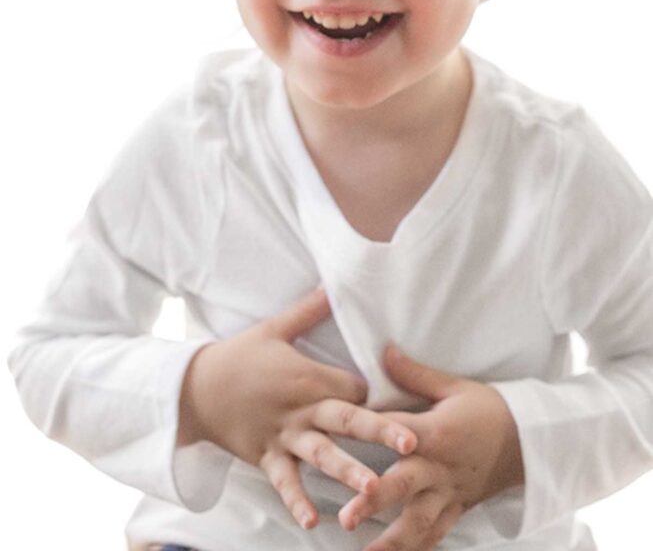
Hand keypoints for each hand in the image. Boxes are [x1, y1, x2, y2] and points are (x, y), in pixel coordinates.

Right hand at [177, 287, 417, 530]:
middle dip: (380, 431)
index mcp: (307, 376)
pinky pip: (284, 482)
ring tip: (372, 489)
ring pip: (321, 455)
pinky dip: (297, 501)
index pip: (354, 388)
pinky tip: (314, 522)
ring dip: (347, 471)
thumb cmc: (240, 355)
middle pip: (346, 419)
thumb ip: (310, 309)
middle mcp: (300, 408)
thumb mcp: (275, 327)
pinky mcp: (266, 457)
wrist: (195, 387)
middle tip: (412, 445)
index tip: (397, 403)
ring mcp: (283, 436)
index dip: (375, 395)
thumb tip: (335, 281)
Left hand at [338, 344, 524, 549]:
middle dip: (374, 502)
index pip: (397, 434)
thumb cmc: (489, 408)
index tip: (344, 443)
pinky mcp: (458, 508)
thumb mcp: (454, 386)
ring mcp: (449, 493)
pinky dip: (417, 548)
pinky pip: (436, 534)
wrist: (529, 439)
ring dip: (392, 542)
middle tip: (346, 519)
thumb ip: (415, 374)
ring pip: (419, 523)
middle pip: (404, 487)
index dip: (371, 437)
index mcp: (437, 433)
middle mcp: (440, 468)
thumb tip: (385, 351)